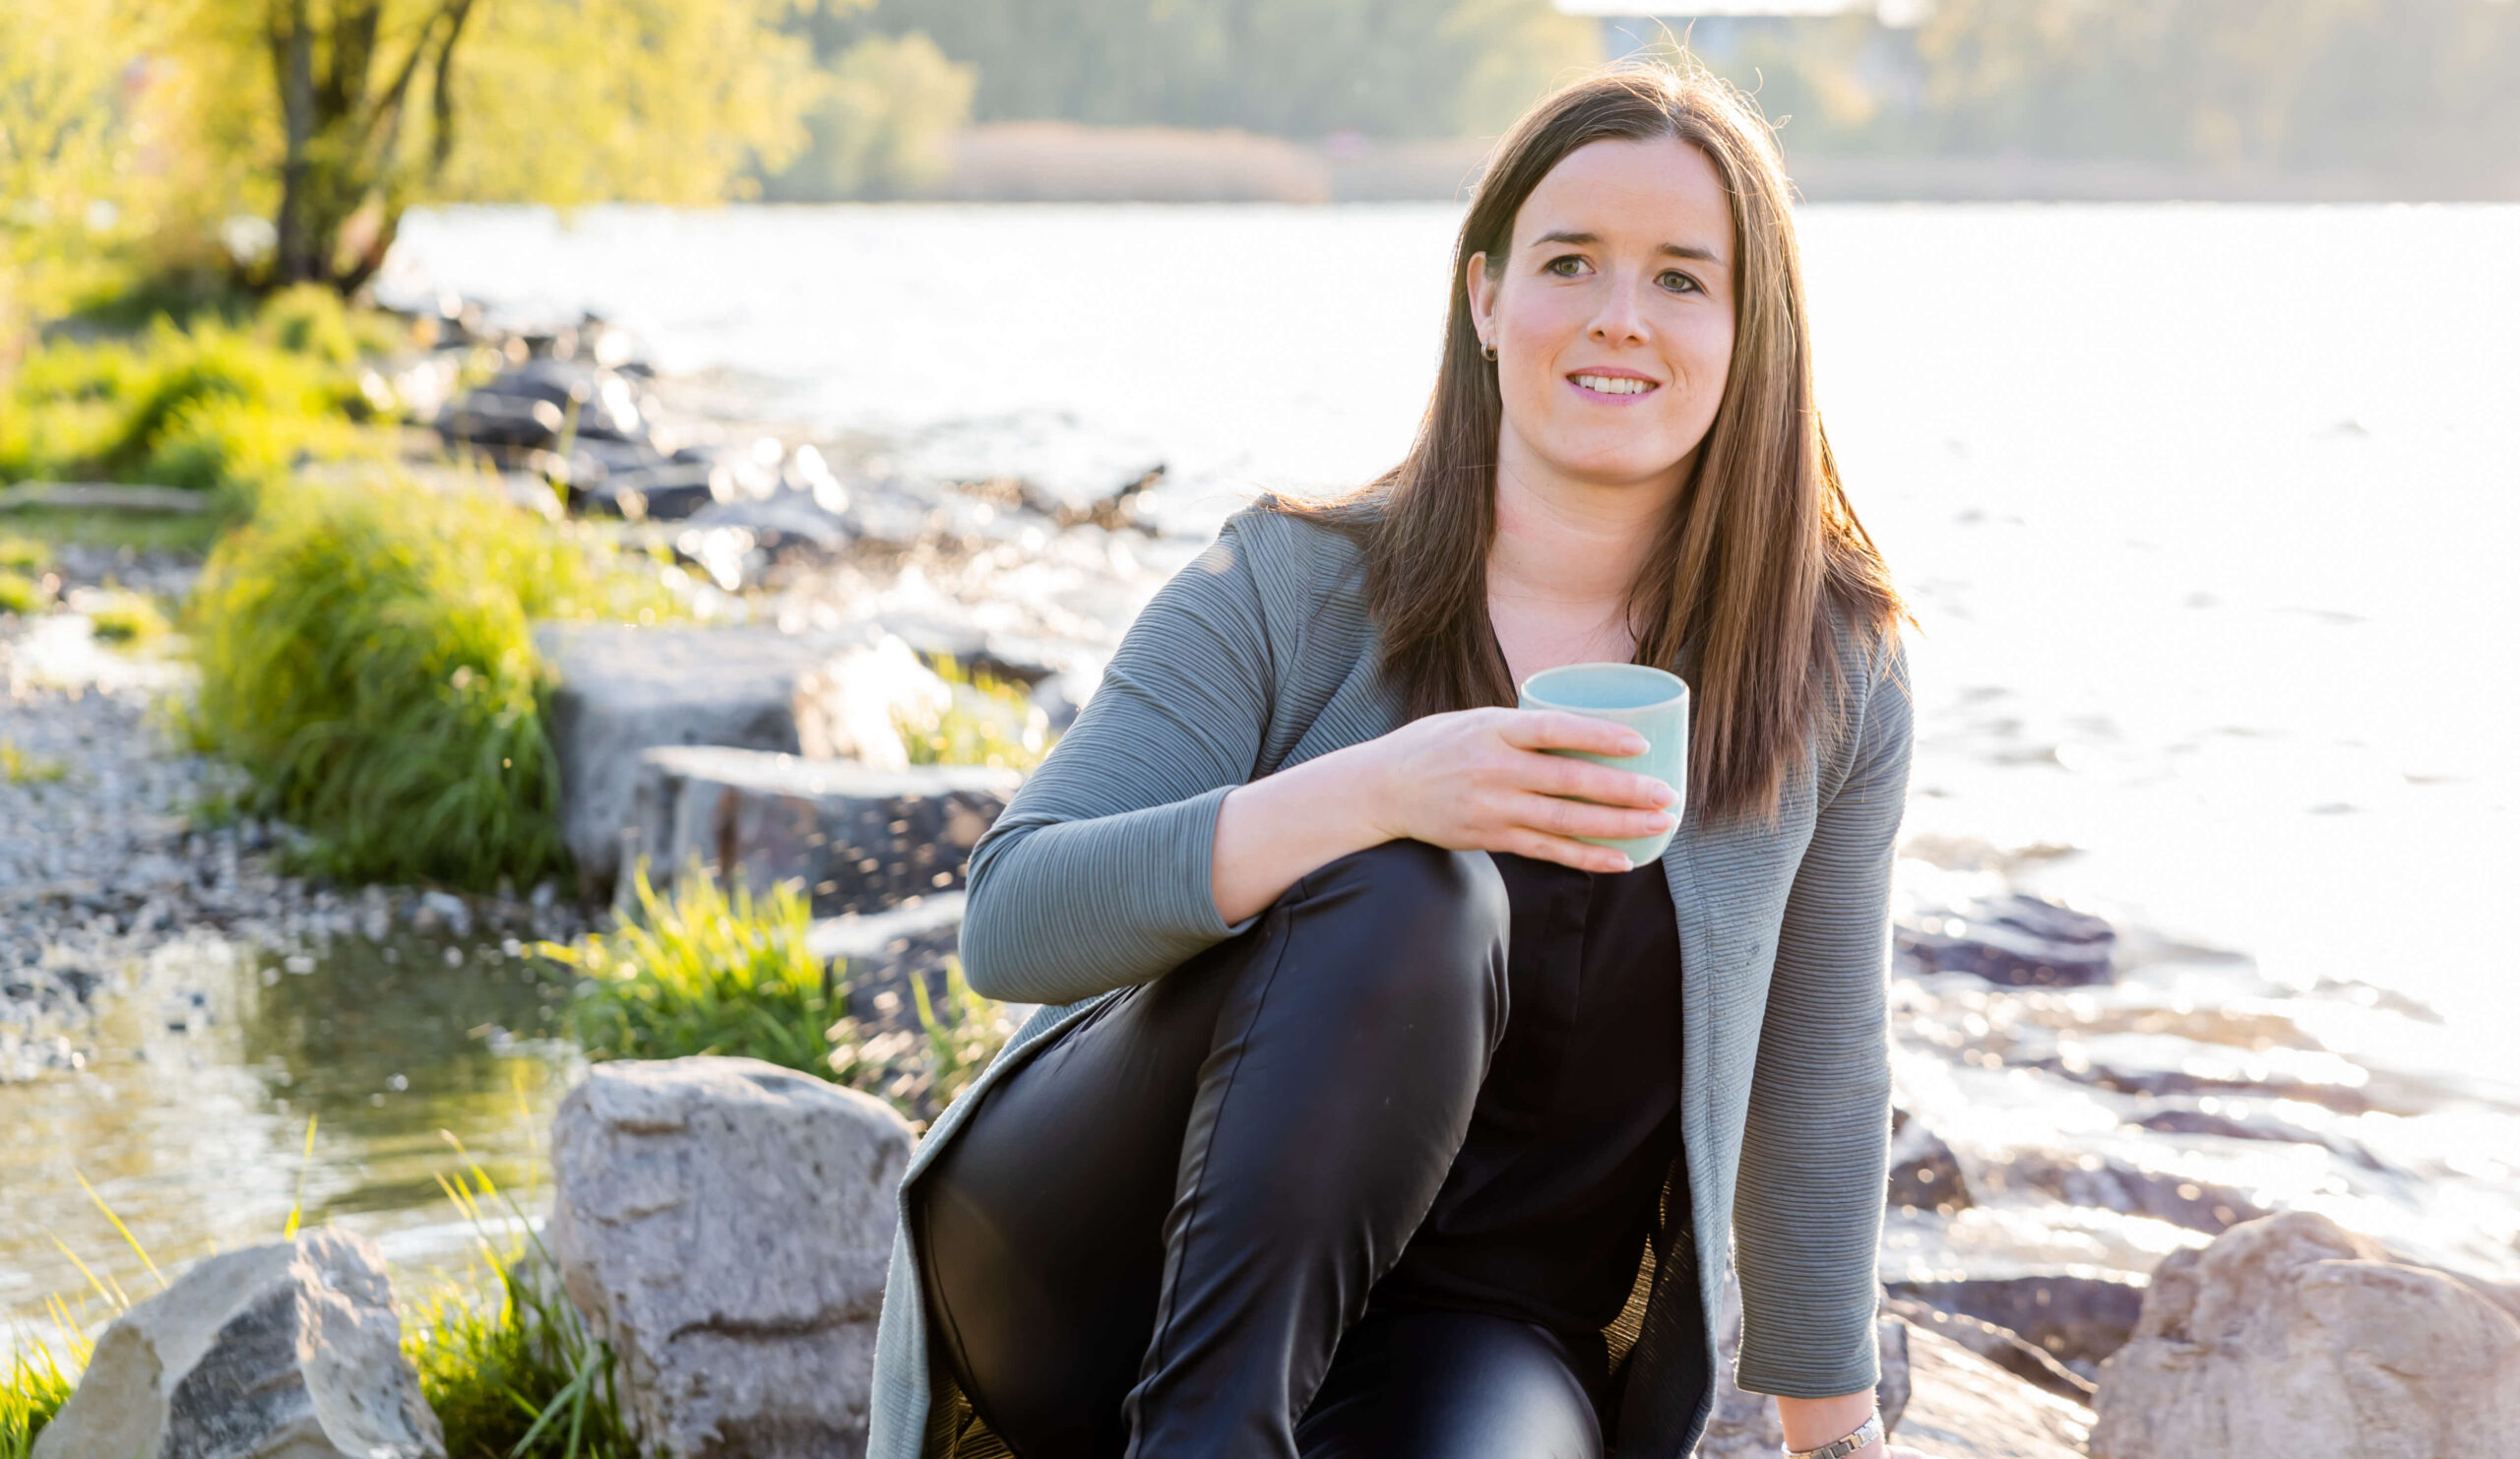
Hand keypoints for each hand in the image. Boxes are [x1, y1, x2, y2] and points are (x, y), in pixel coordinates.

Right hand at [1356, 706, 1677, 873]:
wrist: (1383, 789)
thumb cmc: (1435, 746)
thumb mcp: (1474, 720)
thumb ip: (1522, 728)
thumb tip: (1583, 728)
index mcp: (1493, 730)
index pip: (1554, 730)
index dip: (1599, 736)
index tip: (1641, 743)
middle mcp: (1494, 770)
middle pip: (1570, 781)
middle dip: (1625, 790)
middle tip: (1668, 795)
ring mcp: (1493, 808)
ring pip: (1566, 821)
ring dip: (1619, 825)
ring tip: (1658, 825)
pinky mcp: (1492, 838)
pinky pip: (1548, 851)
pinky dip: (1588, 857)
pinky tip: (1623, 860)